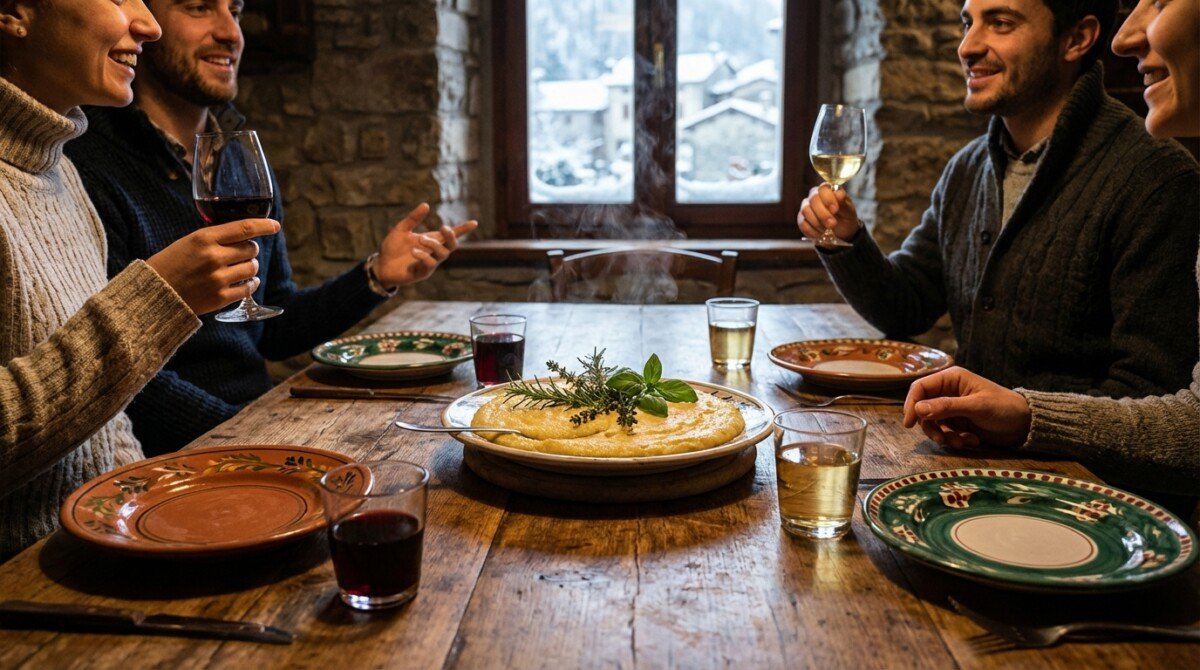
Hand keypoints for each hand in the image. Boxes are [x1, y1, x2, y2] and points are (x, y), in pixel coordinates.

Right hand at [146, 218, 279, 314]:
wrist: (154, 293)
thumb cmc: (171, 264)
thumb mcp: (189, 242)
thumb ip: (215, 238)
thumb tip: (244, 235)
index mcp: (204, 238)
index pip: (244, 228)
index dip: (264, 225)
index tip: (275, 226)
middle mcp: (214, 257)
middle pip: (251, 249)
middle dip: (250, 249)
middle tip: (241, 252)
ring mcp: (218, 279)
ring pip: (252, 268)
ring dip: (250, 266)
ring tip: (241, 267)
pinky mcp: (220, 297)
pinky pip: (248, 288)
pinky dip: (250, 284)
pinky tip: (246, 281)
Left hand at [373, 203, 477, 287]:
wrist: (380, 265)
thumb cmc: (392, 248)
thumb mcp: (401, 229)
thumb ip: (413, 218)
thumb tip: (426, 205)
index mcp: (431, 240)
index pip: (451, 235)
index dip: (463, 229)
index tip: (475, 222)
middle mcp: (433, 252)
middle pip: (452, 245)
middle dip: (451, 236)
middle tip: (443, 228)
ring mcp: (430, 263)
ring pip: (443, 254)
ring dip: (434, 245)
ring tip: (420, 239)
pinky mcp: (423, 273)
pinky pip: (430, 264)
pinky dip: (423, 256)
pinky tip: (413, 251)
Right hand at [797, 184, 860, 243]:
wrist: (842, 231)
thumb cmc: (845, 216)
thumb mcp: (849, 210)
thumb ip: (843, 202)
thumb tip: (839, 194)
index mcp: (827, 190)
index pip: (823, 188)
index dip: (828, 199)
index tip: (835, 210)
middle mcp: (815, 196)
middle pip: (813, 199)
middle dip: (823, 214)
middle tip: (832, 224)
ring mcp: (806, 207)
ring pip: (806, 211)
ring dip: (818, 223)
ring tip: (827, 229)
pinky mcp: (802, 219)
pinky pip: (803, 224)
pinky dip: (812, 231)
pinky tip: (820, 234)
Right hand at [902, 367, 1031, 448]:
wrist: (1024, 425)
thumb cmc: (1003, 408)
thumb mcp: (976, 406)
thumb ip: (946, 407)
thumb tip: (918, 409)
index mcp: (951, 379)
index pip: (920, 388)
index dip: (911, 404)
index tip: (909, 423)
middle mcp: (948, 392)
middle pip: (923, 409)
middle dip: (931, 426)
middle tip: (941, 439)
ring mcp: (952, 408)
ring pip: (932, 424)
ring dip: (944, 436)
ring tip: (961, 442)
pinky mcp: (957, 423)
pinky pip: (945, 432)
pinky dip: (955, 439)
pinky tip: (971, 440)